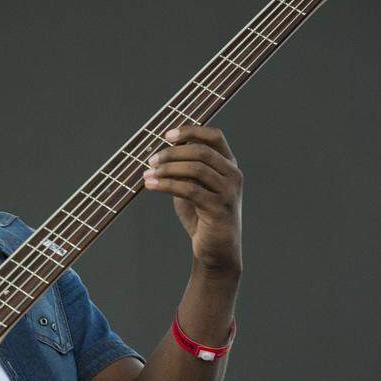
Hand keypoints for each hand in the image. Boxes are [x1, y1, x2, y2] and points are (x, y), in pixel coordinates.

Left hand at [142, 125, 242, 273]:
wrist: (216, 250)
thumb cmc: (202, 216)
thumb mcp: (193, 187)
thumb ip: (184, 168)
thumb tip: (160, 150)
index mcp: (229, 165)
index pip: (214, 136)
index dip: (191, 130)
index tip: (166, 135)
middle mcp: (233, 175)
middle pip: (201, 151)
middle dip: (172, 152)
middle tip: (151, 159)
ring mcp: (229, 192)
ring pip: (195, 169)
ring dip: (167, 169)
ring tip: (148, 173)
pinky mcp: (219, 208)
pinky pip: (189, 190)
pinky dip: (166, 185)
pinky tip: (150, 185)